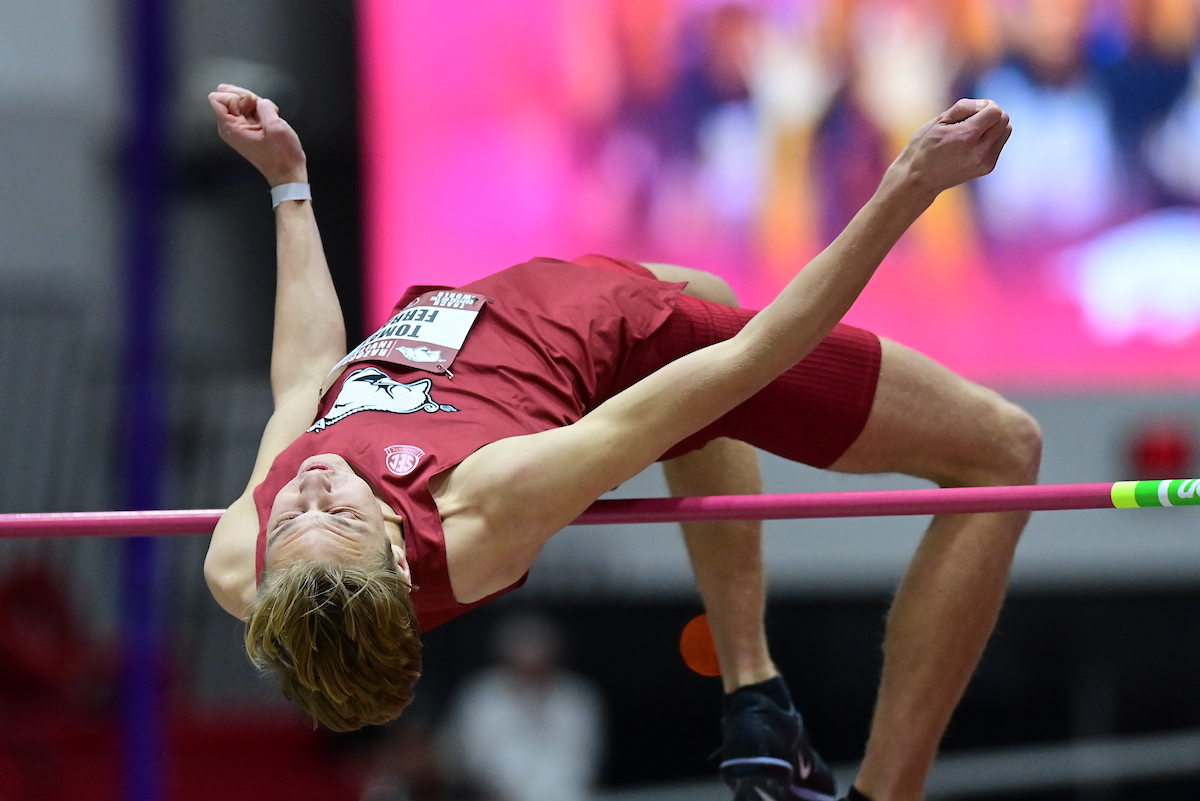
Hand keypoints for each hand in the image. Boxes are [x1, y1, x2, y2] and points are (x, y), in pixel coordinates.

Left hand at [208, 84, 306, 186]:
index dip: (235, 96)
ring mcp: (238, 129)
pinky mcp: (247, 130)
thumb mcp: (275, 127)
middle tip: (261, 110)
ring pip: (239, 101)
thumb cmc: (282, 156)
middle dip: (246, 97)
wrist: (288, 173)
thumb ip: (263, 106)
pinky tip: (270, 120)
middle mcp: (229, 128)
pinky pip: (248, 111)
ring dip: (255, 104)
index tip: (251, 108)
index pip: (216, 97)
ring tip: (269, 116)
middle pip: (227, 96)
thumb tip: (259, 101)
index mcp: (230, 128)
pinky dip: (259, 110)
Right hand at [886, 98, 1011, 198]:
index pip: (995, 112)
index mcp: (966, 136)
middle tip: (973, 119)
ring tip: (974, 130)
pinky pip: (1000, 143)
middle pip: (1004, 119)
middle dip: (992, 114)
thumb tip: (985, 104)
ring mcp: (985, 161)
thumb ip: (963, 107)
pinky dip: (992, 138)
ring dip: (995, 125)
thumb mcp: (938, 121)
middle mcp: (979, 151)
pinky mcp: (988, 168)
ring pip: (1006, 130)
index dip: (986, 105)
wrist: (921, 179)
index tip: (973, 110)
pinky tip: (974, 143)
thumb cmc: (926, 147)